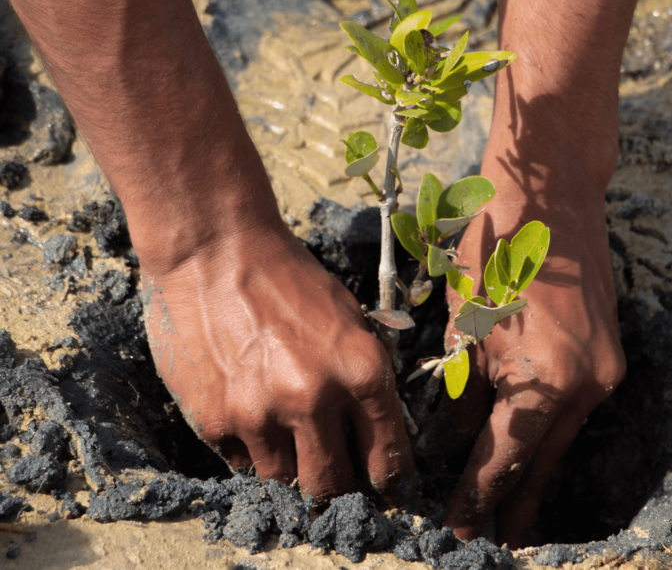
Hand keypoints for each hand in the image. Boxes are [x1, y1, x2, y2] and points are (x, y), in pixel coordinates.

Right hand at [142, 222, 413, 502]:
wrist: (214, 249)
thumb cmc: (288, 278)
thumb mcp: (350, 319)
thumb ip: (364, 377)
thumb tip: (376, 432)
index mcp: (361, 372)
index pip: (387, 459)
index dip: (390, 482)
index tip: (387, 490)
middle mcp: (314, 400)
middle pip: (332, 485)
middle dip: (336, 484)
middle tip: (332, 469)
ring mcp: (260, 415)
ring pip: (284, 479)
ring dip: (288, 464)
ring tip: (283, 427)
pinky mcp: (214, 421)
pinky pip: (240, 461)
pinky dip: (249, 446)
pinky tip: (248, 408)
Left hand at [437, 182, 624, 547]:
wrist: (555, 192)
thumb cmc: (497, 248)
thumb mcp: (466, 324)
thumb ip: (467, 392)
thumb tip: (457, 442)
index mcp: (547, 381)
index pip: (503, 458)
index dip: (477, 497)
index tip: (458, 531)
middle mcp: (588, 386)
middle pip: (543, 460)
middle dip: (515, 504)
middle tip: (494, 544)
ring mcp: (607, 371)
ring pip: (561, 436)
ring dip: (534, 471)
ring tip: (511, 511)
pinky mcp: (610, 354)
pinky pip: (575, 408)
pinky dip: (550, 432)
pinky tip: (533, 450)